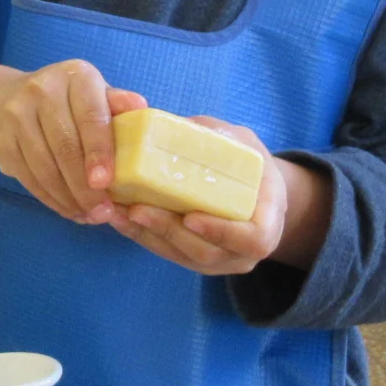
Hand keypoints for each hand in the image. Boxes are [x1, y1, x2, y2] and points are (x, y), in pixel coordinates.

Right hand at [0, 60, 146, 222]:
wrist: (7, 99)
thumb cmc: (67, 102)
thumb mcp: (95, 95)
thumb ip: (117, 105)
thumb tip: (141, 108)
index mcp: (76, 77)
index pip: (90, 116)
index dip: (98, 152)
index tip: (106, 183)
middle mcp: (42, 90)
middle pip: (65, 146)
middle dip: (85, 186)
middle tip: (102, 212)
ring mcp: (16, 114)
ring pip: (44, 167)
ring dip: (68, 198)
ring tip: (88, 216)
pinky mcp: (1, 140)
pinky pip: (28, 177)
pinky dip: (49, 199)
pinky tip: (67, 209)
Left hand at [106, 118, 291, 274]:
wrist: (254, 193)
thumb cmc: (250, 165)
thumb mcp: (244, 144)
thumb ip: (219, 137)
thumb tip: (177, 124)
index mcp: (267, 225)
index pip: (252, 239)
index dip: (221, 231)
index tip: (191, 216)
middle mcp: (243, 252)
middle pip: (206, 251)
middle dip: (168, 230)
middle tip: (136, 209)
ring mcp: (218, 261)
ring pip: (180, 255)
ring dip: (146, 235)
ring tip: (118, 212)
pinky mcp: (192, 259)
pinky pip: (166, 253)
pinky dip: (140, 235)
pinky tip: (118, 216)